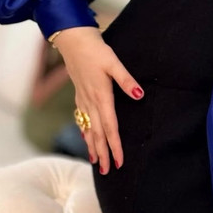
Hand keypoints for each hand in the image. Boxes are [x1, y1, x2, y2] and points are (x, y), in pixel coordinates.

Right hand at [53, 27, 144, 174]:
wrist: (72, 40)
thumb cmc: (94, 50)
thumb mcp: (113, 62)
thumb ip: (127, 80)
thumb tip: (139, 95)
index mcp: (101, 96)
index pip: (110, 127)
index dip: (115, 146)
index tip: (119, 161)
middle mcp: (90, 102)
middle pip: (98, 134)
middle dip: (104, 154)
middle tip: (109, 172)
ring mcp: (82, 99)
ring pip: (88, 129)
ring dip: (93, 147)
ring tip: (97, 163)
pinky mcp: (79, 95)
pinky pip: (82, 120)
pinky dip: (84, 133)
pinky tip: (86, 139)